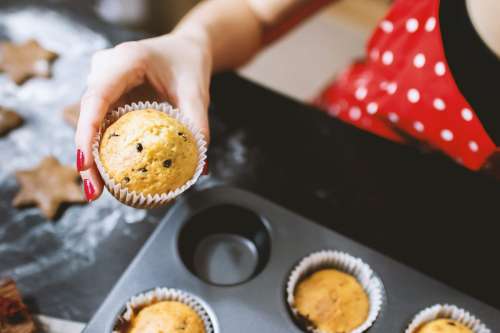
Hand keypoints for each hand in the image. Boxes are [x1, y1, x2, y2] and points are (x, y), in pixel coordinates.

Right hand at [75, 31, 211, 200]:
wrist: (185, 48)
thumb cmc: (189, 64)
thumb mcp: (197, 92)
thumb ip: (198, 125)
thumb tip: (200, 170)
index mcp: (126, 60)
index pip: (97, 97)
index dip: (87, 132)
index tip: (85, 164)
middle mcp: (105, 69)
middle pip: (88, 115)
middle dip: (87, 155)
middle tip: (93, 192)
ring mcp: (102, 81)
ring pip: (90, 122)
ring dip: (93, 156)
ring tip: (97, 191)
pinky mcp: (107, 95)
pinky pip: (101, 123)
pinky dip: (104, 148)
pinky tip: (108, 175)